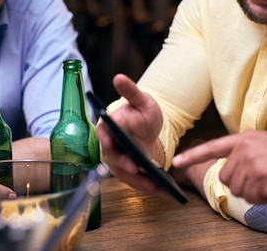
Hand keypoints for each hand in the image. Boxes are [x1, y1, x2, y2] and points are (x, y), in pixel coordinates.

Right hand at [95, 73, 164, 194]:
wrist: (148, 128)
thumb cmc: (143, 112)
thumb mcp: (142, 100)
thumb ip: (131, 91)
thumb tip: (118, 77)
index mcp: (110, 126)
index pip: (103, 132)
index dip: (105, 137)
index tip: (109, 140)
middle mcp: (111, 146)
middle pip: (114, 157)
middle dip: (124, 164)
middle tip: (135, 167)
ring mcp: (119, 161)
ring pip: (125, 174)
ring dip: (140, 181)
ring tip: (157, 185)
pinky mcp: (129, 172)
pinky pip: (136, 182)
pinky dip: (148, 186)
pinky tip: (163, 190)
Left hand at [173, 131, 266, 203]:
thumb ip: (246, 153)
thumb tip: (231, 169)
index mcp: (246, 138)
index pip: (213, 146)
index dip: (193, 156)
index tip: (176, 162)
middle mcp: (245, 147)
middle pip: (226, 177)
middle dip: (242, 184)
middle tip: (264, 178)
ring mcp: (252, 162)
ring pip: (238, 189)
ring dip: (255, 192)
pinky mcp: (259, 177)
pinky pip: (251, 197)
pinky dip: (263, 198)